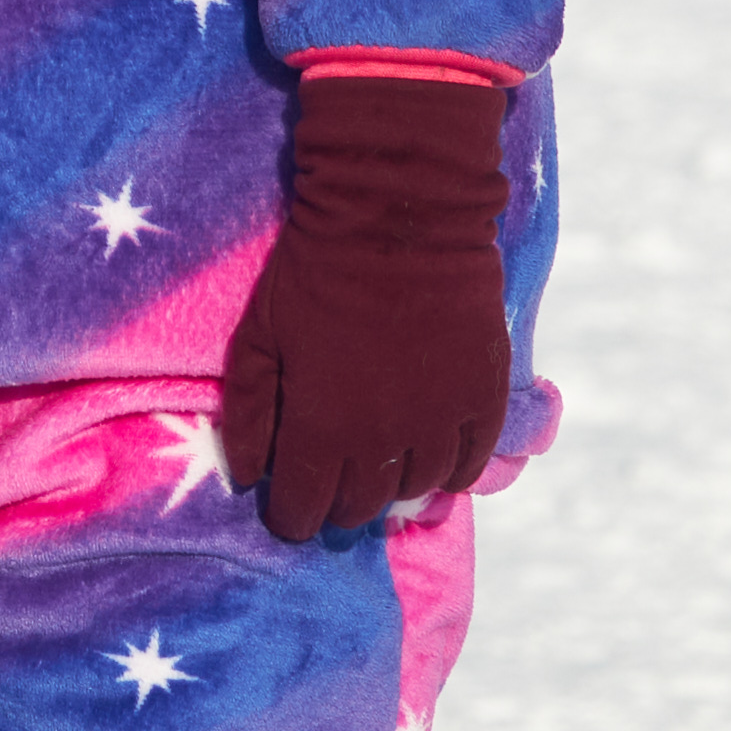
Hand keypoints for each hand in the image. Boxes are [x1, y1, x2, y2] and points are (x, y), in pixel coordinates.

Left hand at [220, 68, 515, 542]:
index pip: (303, 511)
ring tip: (375, 460)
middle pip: (358, 508)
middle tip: (328, 481)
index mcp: (321, 428)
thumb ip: (251, 412)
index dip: (291, 516)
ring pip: (413, 491)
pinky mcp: (484, 400)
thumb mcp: (259, 335)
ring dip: (390, 485)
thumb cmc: (313, 271)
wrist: (397, 214)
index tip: (287, 507)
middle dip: (336, 504)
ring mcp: (440, 423)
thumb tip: (246, 476)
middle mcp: (383, 441)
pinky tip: (429, 454)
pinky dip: (447, 470)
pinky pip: (468, 466)